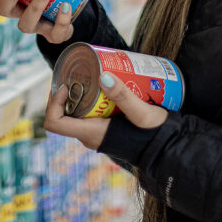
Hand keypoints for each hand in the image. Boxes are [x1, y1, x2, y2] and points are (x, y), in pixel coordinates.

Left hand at [44, 72, 168, 150]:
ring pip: (74, 112)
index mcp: (91, 134)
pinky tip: (102, 84)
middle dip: (65, 92)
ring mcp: (94, 133)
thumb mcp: (143, 113)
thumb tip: (103, 76)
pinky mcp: (103, 128)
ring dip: (77, 94)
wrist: (167, 149)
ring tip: (89, 74)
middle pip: (61, 114)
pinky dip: (88, 98)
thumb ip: (124, 95)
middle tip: (77, 72)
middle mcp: (88, 136)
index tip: (66, 85)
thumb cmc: (156, 135)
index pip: (54, 123)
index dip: (53, 102)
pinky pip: (86, 113)